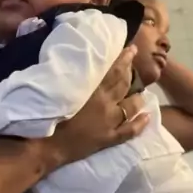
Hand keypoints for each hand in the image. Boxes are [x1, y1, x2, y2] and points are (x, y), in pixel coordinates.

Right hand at [44, 46, 149, 167]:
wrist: (46, 144)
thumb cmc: (46, 114)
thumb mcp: (59, 90)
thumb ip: (73, 78)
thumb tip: (79, 66)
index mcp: (93, 90)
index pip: (114, 71)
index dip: (124, 60)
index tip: (132, 49)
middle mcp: (106, 104)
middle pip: (124, 86)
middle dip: (132, 73)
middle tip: (137, 64)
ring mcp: (109, 123)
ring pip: (131, 107)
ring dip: (138, 98)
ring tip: (142, 92)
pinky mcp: (108, 139)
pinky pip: (129, 131)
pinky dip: (140, 124)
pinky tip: (147, 117)